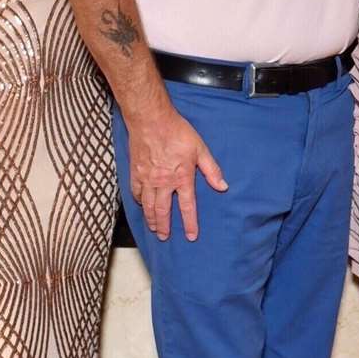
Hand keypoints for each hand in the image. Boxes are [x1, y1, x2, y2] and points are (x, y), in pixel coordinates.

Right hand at [127, 104, 227, 241]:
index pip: (187, 207)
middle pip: (163, 211)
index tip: (191, 236)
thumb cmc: (177, 132)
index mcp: (182, 178)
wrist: (151, 119)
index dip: (190, 223)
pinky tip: (142, 206)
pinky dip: (139, 202)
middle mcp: (164, 183)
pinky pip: (136, 193)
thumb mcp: (200, 149)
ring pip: (148, 206)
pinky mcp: (136, 172)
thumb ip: (211, 170)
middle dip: (164, 227)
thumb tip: (223, 187)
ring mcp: (148, 179)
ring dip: (151, 219)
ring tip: (153, 229)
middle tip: (165, 238)